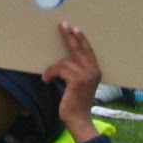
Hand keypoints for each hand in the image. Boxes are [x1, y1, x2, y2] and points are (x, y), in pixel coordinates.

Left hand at [45, 22, 101, 142]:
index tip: (74, 28)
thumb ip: (76, 72)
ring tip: (47, 78)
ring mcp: (86, 75)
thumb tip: (62, 61)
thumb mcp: (78, 84)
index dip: (81, 39)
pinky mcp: (77, 81)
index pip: (88, 51)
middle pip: (79, 49)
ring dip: (52, 69)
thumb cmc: (74, 101)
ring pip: (63, 62)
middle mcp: (93, 71)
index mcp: (95, 71)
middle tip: (62, 24)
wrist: (77, 118)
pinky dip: (50, 74)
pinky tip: (46, 81)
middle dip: (69, 36)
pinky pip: (58, 69)